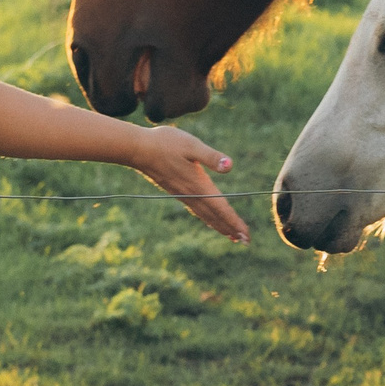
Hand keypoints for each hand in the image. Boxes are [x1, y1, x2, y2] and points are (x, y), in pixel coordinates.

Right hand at [132, 125, 248, 241]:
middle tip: (246, 242)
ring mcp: (182, 194)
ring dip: (219, 226)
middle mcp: (191, 194)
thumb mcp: (192, 145)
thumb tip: (230, 166)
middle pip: (215, 216)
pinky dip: (207, 217)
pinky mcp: (176, 191)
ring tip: (231, 235)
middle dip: (230, 229)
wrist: (137, 149)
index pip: (221, 208)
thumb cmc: (166, 143)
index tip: (246, 236)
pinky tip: (209, 218)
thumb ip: (211, 156)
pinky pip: (196, 210)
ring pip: (205, 215)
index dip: (235, 222)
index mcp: (199, 184)